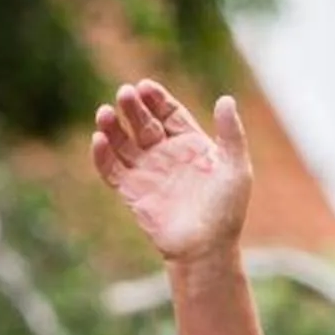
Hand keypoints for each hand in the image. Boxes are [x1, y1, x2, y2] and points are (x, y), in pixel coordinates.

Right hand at [89, 80, 250, 264]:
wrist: (206, 248)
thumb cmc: (226, 211)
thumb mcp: (235, 168)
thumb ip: (231, 134)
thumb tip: (225, 99)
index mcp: (191, 146)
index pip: (169, 114)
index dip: (157, 99)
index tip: (146, 86)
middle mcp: (166, 156)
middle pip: (144, 124)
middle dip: (133, 108)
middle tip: (125, 93)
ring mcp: (147, 173)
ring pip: (123, 143)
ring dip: (112, 127)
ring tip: (105, 112)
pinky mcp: (131, 193)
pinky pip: (111, 170)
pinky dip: (102, 155)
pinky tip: (99, 139)